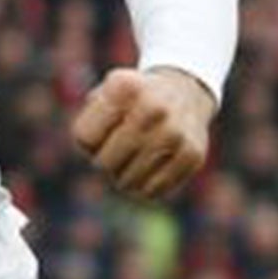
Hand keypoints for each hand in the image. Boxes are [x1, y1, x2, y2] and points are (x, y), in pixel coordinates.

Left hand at [72, 66, 215, 200]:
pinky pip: (152, 191)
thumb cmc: (130, 101)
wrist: (185, 92)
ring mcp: (175, 133)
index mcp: (124, 87)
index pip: (85, 138)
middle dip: (104, 161)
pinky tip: (149, 168)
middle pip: (104, 163)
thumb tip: (94, 157)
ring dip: (122, 177)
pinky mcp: (192, 155)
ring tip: (132, 158)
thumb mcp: (103, 96)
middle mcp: (152, 108)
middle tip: (115, 150)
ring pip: (126, 182)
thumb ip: (86, 127)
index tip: (101, 131)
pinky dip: (144, 187)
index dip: (88, 141)